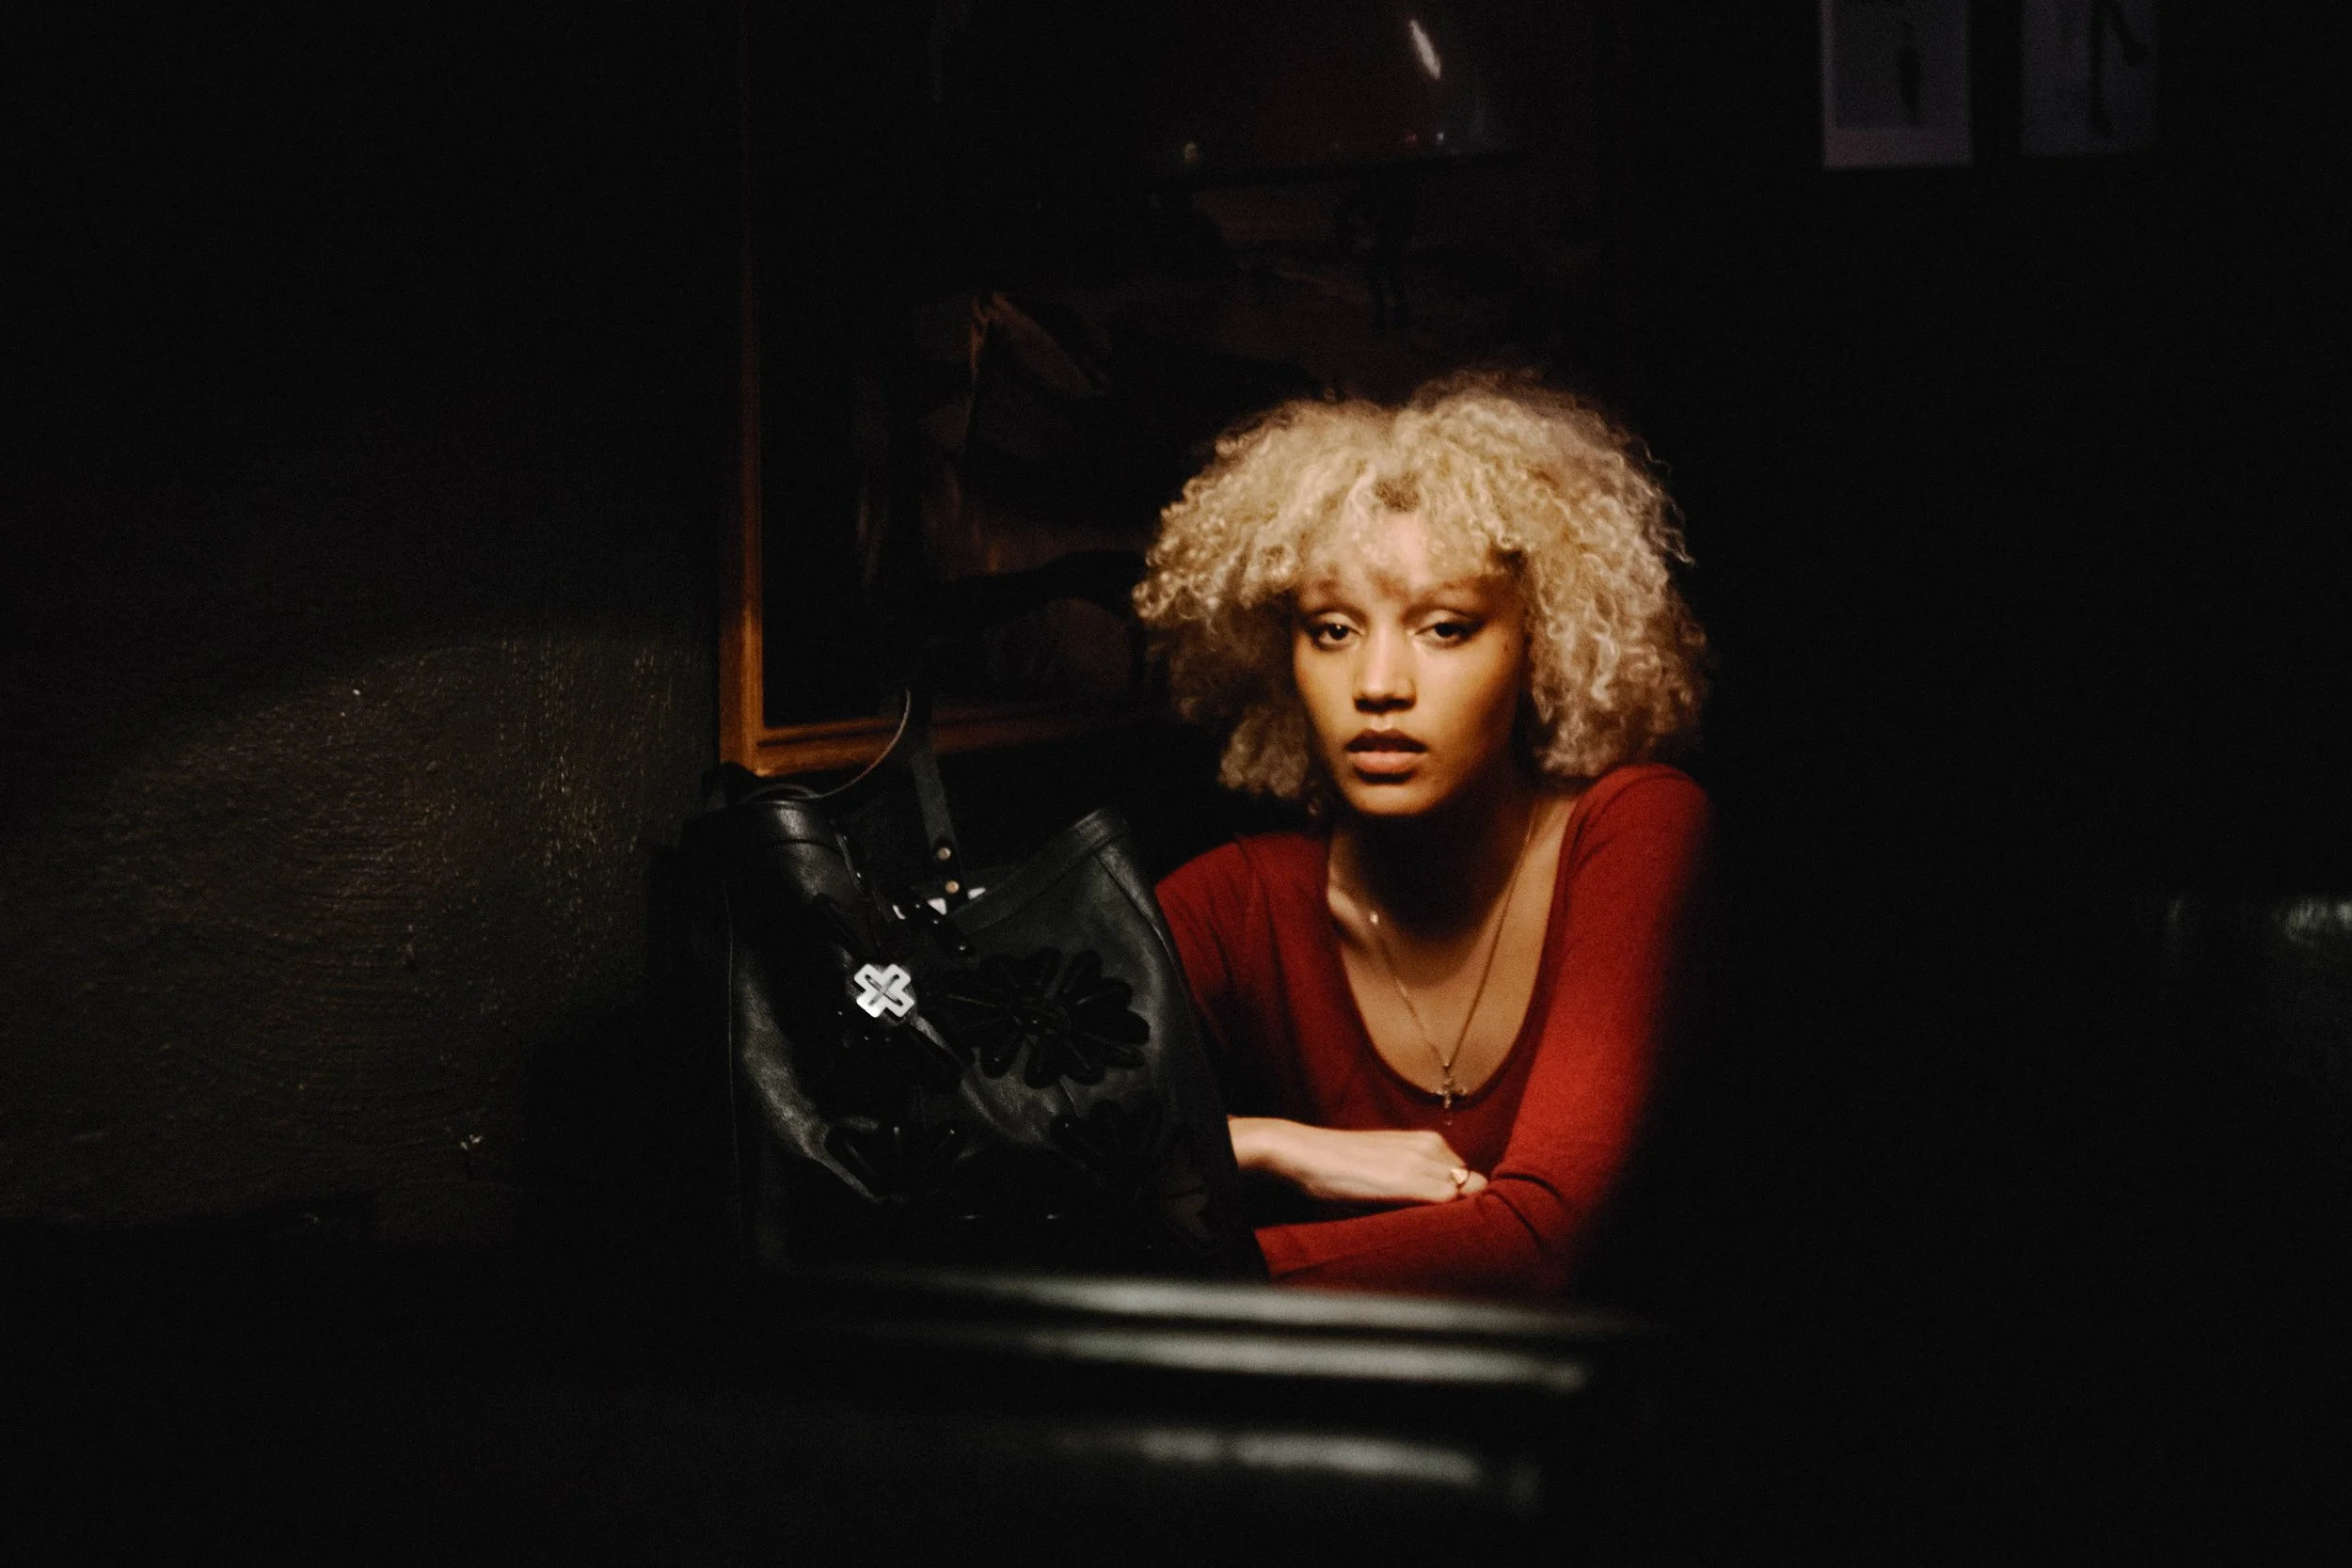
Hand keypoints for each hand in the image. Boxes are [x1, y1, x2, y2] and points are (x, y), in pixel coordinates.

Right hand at [1228, 1118, 1488, 1205]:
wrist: (1302, 1153)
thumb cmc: (1336, 1166)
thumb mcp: (1385, 1164)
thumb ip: (1416, 1177)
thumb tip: (1445, 1205)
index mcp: (1427, 1141)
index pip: (1467, 1178)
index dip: (1462, 1201)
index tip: (1448, 1220)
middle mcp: (1431, 1146)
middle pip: (1473, 1185)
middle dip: (1463, 1206)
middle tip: (1438, 1227)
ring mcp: (1421, 1160)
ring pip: (1465, 1194)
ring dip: (1454, 1212)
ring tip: (1425, 1227)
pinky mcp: (1408, 1179)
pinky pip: (1448, 1202)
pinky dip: (1443, 1218)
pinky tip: (1422, 1228)